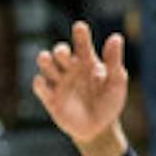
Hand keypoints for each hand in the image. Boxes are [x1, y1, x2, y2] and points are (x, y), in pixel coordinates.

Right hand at [32, 20, 129, 149]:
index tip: (80, 27)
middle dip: (60, 51)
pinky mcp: (50, 98)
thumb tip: (116, 37)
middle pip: (60, 53)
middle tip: (64, 54)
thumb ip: (114, 61)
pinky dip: (39, 83)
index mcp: (87, 61)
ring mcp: (59, 82)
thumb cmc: (109, 101)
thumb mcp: (116, 82)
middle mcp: (70, 68)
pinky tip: (41, 82)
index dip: (80, 35)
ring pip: (46, 66)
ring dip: (45, 61)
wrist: (99, 129)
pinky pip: (40, 87)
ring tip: (46, 58)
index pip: (82, 44)